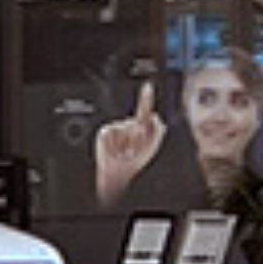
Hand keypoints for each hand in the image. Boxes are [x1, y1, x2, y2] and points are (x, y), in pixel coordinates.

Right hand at [94, 82, 166, 203]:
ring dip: (130, 144)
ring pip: (128, 130)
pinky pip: (116, 134)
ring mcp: (115, 129)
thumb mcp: (152, 147)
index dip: (146, 99)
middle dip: (141, 138)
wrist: (117, 176)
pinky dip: (119, 145)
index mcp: (139, 127)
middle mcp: (127, 126)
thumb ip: (157, 130)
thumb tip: (154, 117)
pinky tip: (117, 152)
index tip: (148, 87)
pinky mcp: (105, 133)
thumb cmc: (133, 164)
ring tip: (126, 154)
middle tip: (136, 152)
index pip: (144, 111)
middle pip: (139, 123)